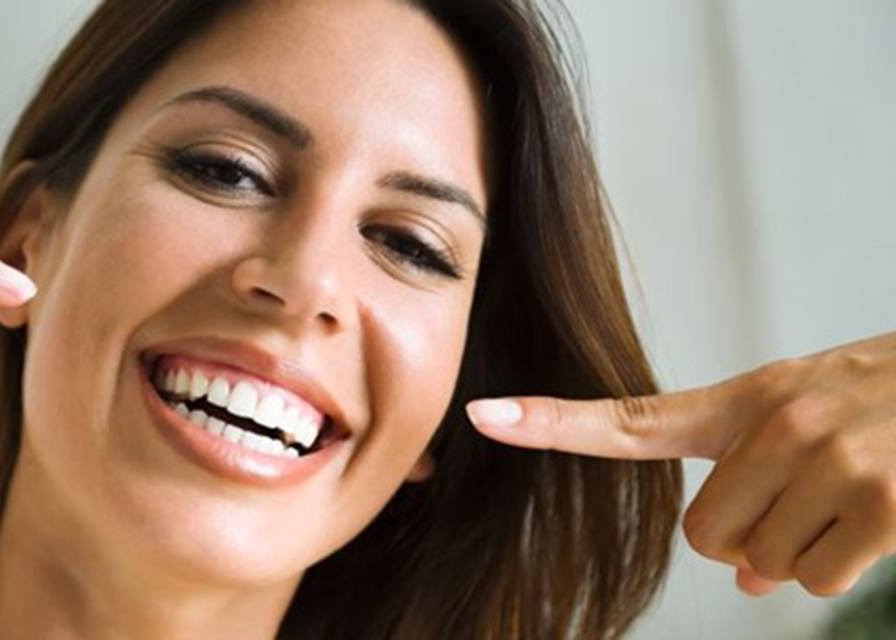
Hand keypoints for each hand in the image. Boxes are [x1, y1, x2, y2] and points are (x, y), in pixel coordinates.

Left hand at [466, 332, 895, 596]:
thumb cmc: (885, 406)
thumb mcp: (810, 418)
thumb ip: (753, 486)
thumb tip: (741, 582)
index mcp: (747, 400)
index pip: (631, 419)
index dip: (550, 423)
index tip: (484, 416)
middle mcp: (777, 423)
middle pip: (704, 536)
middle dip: (747, 541)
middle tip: (806, 498)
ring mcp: (827, 462)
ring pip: (759, 566)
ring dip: (799, 555)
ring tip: (852, 498)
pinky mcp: (880, 505)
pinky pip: (813, 580)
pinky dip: (839, 570)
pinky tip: (876, 520)